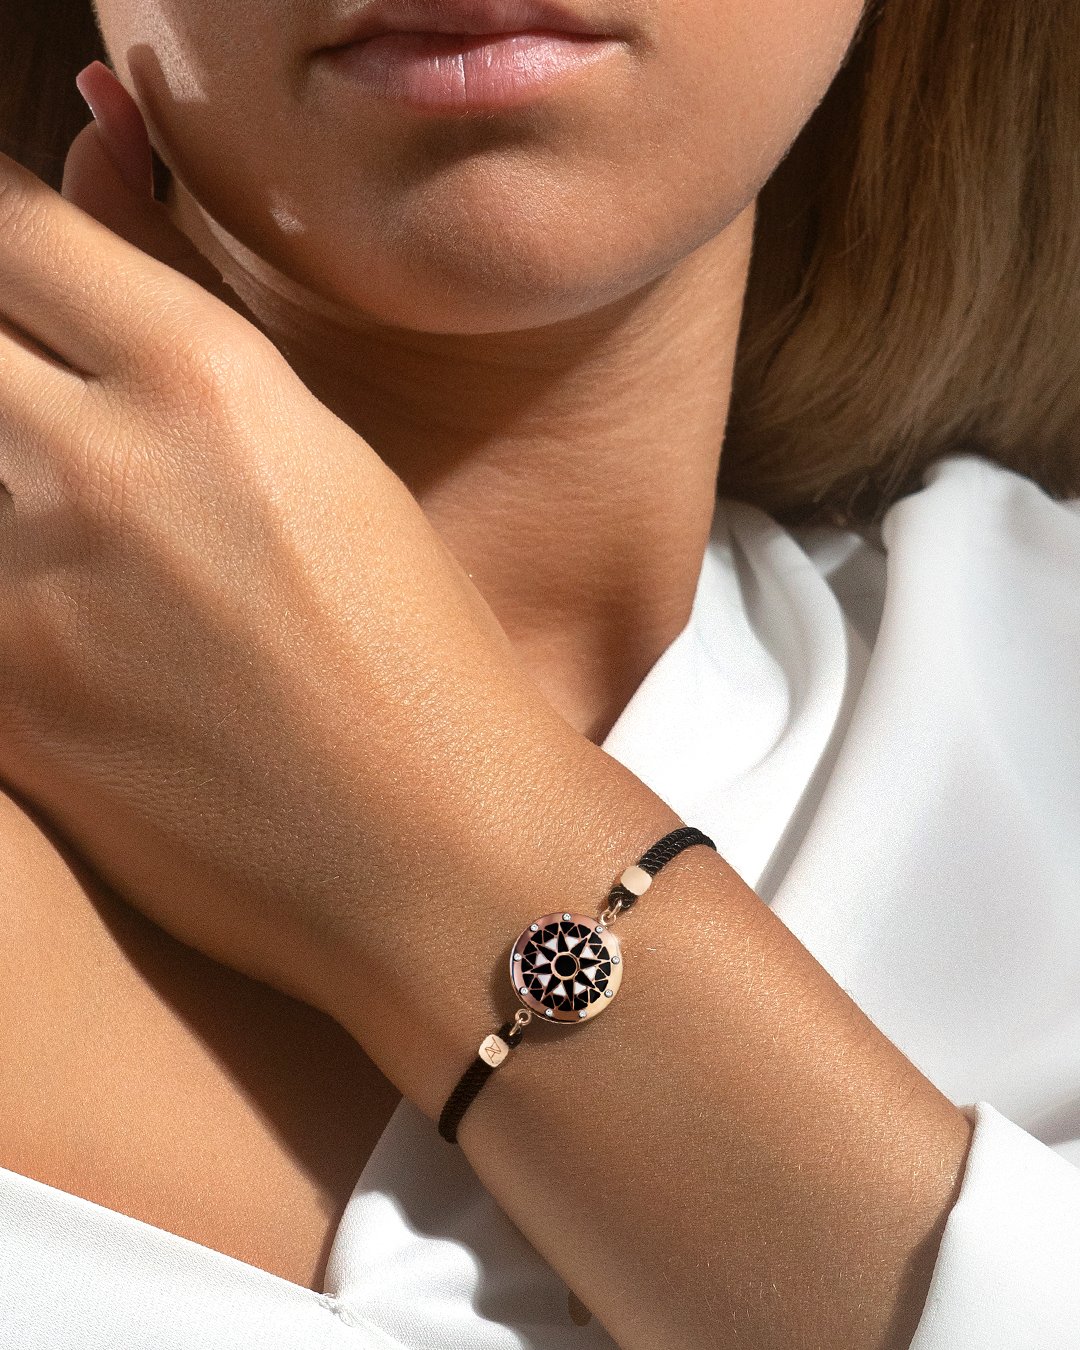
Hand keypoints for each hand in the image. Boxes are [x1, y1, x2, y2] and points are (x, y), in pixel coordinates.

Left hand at [0, 63, 592, 1031]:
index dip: (1, 234)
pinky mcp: (3, 713)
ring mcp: (33, 598)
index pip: (12, 227)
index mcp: (213, 388)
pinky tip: (98, 636)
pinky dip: (17, 595)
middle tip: (53, 419)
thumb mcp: (329, 466)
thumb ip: (186, 315)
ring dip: (13, 483)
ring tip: (109, 544)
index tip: (17, 273)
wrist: (439, 859)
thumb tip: (91, 137)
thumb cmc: (422, 661)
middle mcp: (106, 471)